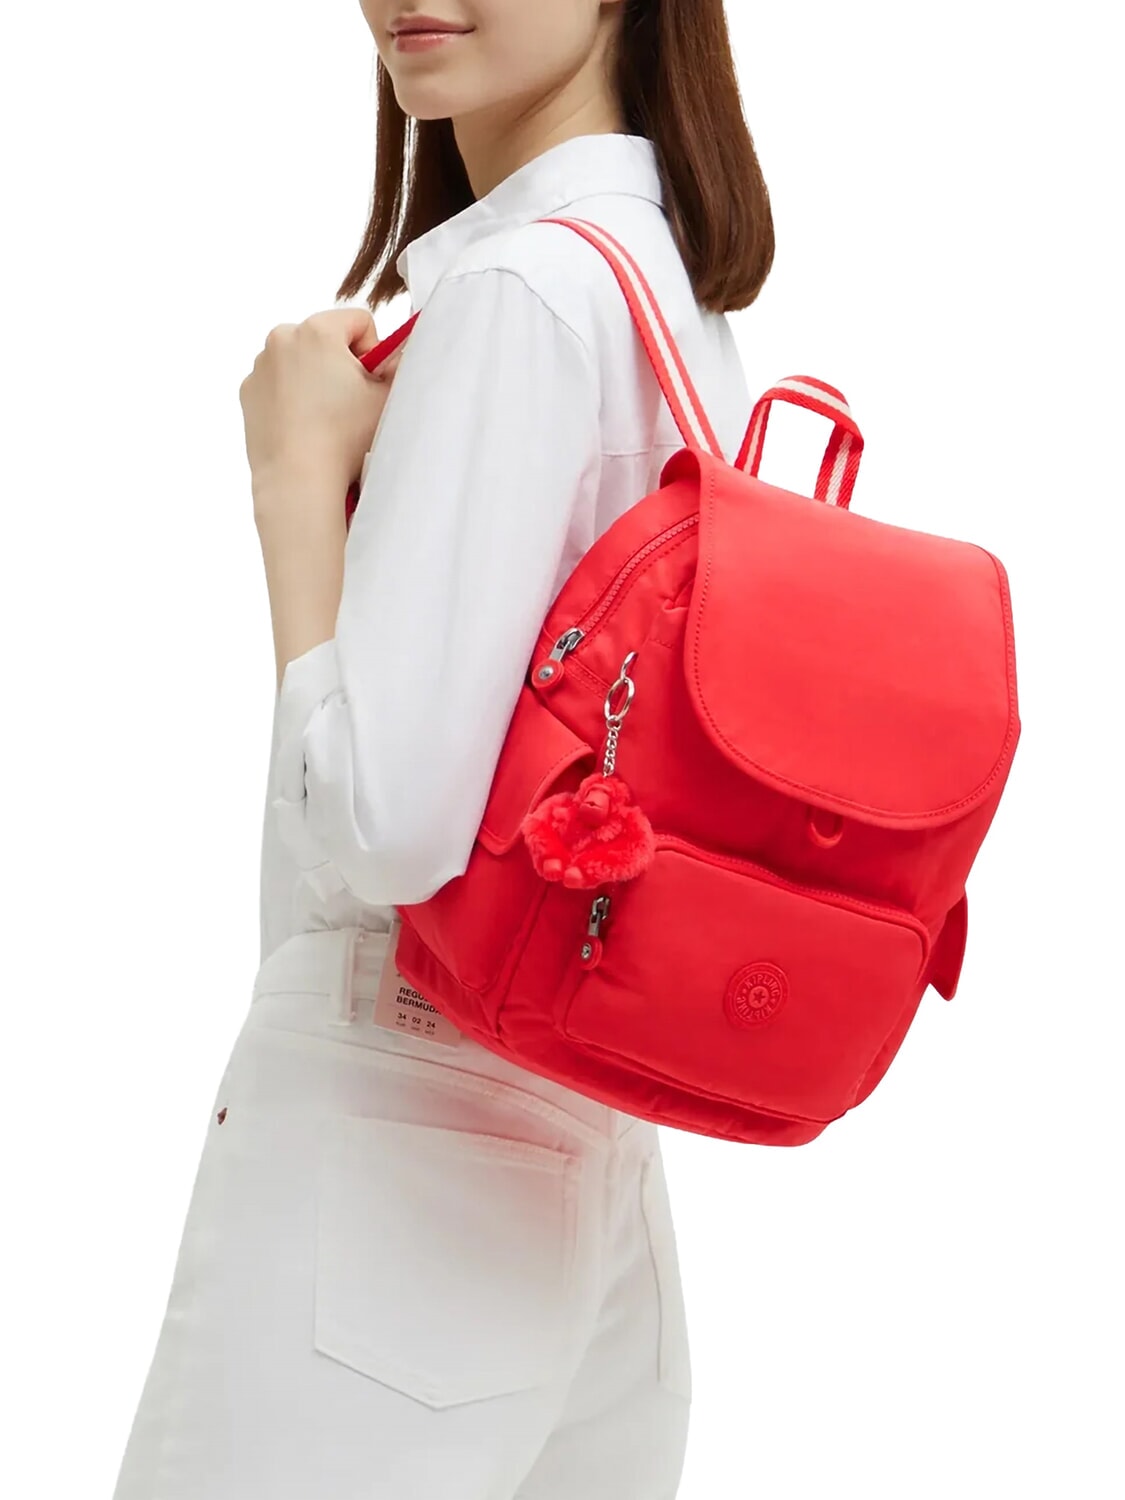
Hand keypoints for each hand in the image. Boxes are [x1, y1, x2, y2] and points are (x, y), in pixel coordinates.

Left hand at [239, 307, 401, 519]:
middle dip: (341, 364)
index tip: (369, 383)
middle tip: (350, 402)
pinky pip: (279, 383)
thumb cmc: (345, 438)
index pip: (358, 321)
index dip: (373, 352)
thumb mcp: (388, 398)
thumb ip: (400, 365)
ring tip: (326, 417)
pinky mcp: (249, 391)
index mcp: (317, 330)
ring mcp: (261, 366)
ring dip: (315, 378)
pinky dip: (292, 396)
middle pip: (326, 339)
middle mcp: (282, 338)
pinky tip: (304, 424)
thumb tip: (398, 353)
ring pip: (301, 360)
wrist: (298, 479)